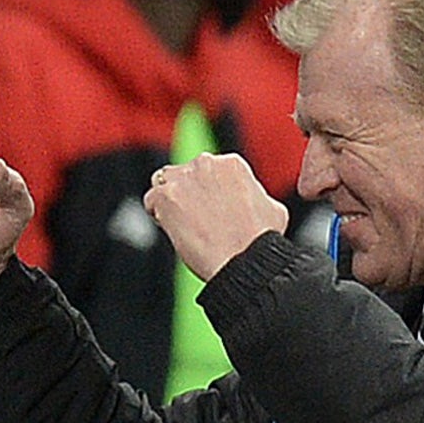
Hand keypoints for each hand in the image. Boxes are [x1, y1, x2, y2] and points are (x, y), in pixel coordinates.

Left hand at [145, 152, 287, 280]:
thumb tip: (252, 200)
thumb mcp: (273, 209)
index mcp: (231, 163)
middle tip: (197, 221)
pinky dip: (157, 215)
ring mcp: (183, 178)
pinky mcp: (164, 196)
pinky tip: (172, 230)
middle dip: (189, 195)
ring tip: (183, 226)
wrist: (242, 259)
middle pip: (186, 174)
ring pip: (165, 182)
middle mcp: (206, 163)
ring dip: (170, 201)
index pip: (209, 171)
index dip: (208, 193)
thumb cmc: (260, 241)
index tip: (211, 212)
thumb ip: (255, 196)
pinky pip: (151, 201)